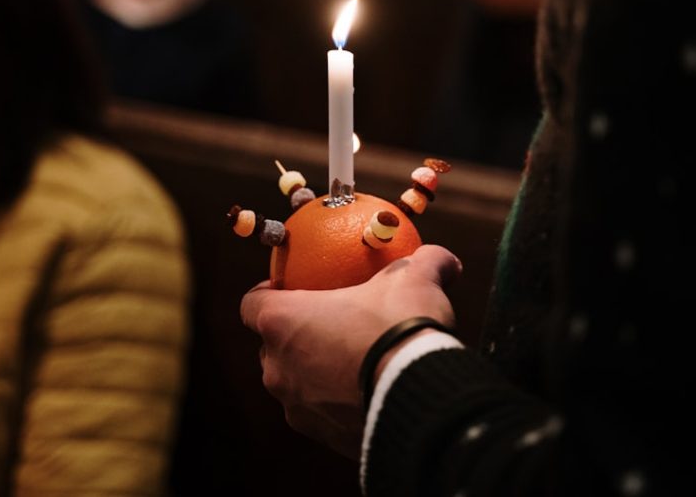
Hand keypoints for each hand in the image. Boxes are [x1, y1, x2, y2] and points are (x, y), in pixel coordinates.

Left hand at [240, 244, 461, 458]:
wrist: (420, 395)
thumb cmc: (402, 328)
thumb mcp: (416, 280)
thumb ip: (425, 262)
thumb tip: (445, 259)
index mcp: (282, 321)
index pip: (250, 303)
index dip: (266, 294)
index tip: (290, 290)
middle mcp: (277, 366)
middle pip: (272, 346)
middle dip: (295, 337)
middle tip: (330, 325)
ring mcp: (295, 406)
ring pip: (295, 383)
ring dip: (314, 372)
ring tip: (350, 363)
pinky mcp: (319, 435)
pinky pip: (320, 413)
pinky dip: (335, 403)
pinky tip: (366, 392)